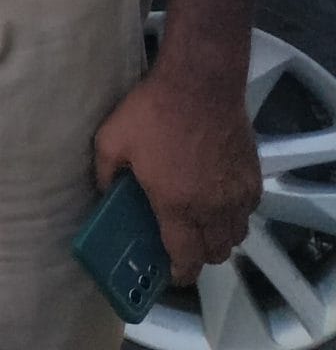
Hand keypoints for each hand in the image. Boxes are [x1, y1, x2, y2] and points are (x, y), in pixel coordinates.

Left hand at [94, 66, 260, 281]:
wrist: (200, 84)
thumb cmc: (152, 112)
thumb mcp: (111, 141)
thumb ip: (105, 174)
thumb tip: (103, 193)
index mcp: (177, 205)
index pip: (187, 257)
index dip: (180, 272)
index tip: (171, 272)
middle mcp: (213, 208)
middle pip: (216, 253)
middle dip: (198, 255)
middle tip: (180, 241)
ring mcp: (238, 194)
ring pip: (236, 235)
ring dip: (219, 236)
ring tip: (198, 220)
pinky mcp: (253, 178)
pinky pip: (248, 211)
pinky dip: (234, 214)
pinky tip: (216, 196)